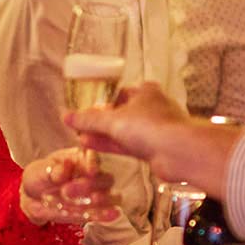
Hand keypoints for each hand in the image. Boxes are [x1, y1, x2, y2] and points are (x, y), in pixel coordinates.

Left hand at [20, 148, 119, 224]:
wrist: (33, 197)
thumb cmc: (39, 176)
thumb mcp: (39, 171)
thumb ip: (51, 170)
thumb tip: (64, 168)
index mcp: (81, 157)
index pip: (93, 157)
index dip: (94, 163)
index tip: (90, 170)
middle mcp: (94, 174)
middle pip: (105, 179)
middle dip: (90, 185)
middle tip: (67, 191)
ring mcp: (96, 193)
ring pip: (112, 196)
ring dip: (103, 200)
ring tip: (90, 202)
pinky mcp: (94, 211)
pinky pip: (105, 213)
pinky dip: (107, 214)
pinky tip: (111, 214)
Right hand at [64, 83, 187, 158]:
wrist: (179, 152)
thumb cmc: (150, 126)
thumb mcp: (113, 120)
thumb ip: (88, 120)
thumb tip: (66, 116)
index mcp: (145, 92)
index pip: (118, 94)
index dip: (100, 102)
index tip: (85, 110)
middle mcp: (152, 108)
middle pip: (120, 113)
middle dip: (100, 121)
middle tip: (80, 127)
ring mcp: (154, 129)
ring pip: (123, 131)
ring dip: (103, 135)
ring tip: (81, 138)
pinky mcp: (154, 148)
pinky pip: (127, 145)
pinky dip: (111, 145)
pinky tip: (92, 147)